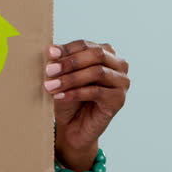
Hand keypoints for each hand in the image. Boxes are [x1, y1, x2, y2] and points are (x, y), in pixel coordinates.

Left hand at [44, 40, 129, 171]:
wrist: (73, 126)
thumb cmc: (68, 97)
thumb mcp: (62, 76)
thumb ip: (60, 63)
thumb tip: (51, 51)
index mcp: (106, 53)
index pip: (85, 45)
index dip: (67, 48)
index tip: (49, 53)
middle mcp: (118, 65)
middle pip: (96, 55)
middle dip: (70, 62)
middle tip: (49, 71)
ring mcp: (122, 82)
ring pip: (97, 72)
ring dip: (71, 79)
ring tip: (51, 86)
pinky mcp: (119, 100)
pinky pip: (96, 92)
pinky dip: (75, 93)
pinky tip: (60, 96)